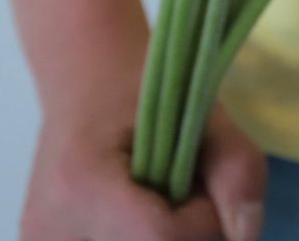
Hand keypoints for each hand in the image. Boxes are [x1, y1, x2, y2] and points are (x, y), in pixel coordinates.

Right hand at [20, 99, 266, 240]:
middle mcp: (52, 230)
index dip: (202, 222)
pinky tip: (137, 218)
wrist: (81, 74)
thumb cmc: (140, 85)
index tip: (201, 184)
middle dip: (188, 236)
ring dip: (167, 240)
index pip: (163, 239)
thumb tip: (246, 238)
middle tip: (184, 193)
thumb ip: (236, 170)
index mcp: (81, 183)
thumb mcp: (199, 108)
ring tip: (158, 204)